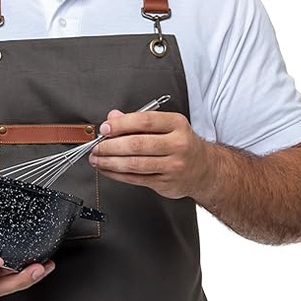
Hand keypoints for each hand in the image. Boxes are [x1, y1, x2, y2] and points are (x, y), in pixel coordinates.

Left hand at [88, 109, 212, 199]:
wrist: (204, 169)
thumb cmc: (181, 145)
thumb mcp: (167, 126)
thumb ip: (138, 121)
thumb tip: (113, 117)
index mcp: (177, 125)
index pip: (144, 121)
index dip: (121, 124)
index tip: (105, 128)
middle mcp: (177, 145)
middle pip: (137, 144)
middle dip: (110, 146)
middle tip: (96, 146)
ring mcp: (172, 166)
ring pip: (134, 164)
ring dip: (110, 162)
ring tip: (96, 159)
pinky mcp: (165, 183)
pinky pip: (135, 178)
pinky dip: (117, 174)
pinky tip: (107, 169)